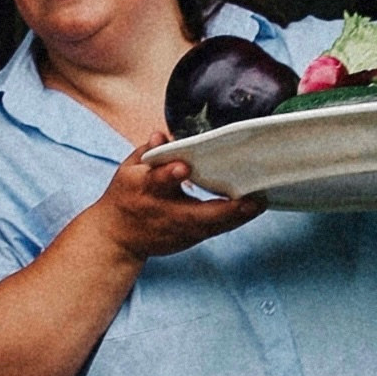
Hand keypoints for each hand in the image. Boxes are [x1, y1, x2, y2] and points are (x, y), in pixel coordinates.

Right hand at [91, 141, 264, 266]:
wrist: (117, 238)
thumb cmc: (126, 196)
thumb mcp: (129, 170)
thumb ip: (149, 151)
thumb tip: (162, 135)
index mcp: (143, 189)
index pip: (156, 181)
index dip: (169, 174)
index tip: (183, 167)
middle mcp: (162, 213)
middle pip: (194, 214)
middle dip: (224, 210)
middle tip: (251, 199)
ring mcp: (176, 231)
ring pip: (211, 227)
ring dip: (237, 217)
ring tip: (259, 203)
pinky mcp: (187, 240)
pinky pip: (214, 231)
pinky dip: (233, 221)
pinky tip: (252, 209)